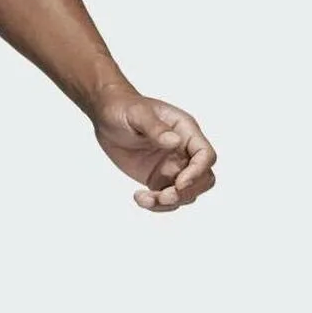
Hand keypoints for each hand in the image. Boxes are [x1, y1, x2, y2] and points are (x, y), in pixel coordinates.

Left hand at [91, 90, 216, 210]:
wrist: (106, 115)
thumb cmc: (123, 107)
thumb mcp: (136, 113)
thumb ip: (155, 127)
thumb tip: (175, 141)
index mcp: (185, 130)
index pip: (205, 155)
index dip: (197, 172)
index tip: (179, 183)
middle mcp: (184, 150)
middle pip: (203, 179)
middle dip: (187, 192)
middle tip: (163, 197)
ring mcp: (173, 166)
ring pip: (187, 193)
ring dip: (170, 202)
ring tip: (145, 198)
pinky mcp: (159, 178)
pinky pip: (168, 198)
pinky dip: (157, 205)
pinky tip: (139, 198)